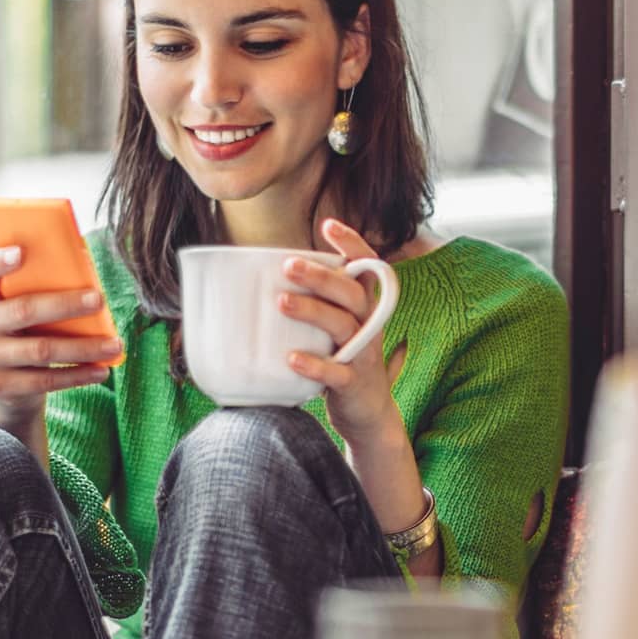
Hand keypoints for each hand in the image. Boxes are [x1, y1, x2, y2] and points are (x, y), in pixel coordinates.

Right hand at [0, 247, 122, 422]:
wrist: (7, 383)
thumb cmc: (25, 327)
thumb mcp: (22, 302)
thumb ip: (40, 282)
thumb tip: (84, 262)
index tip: (21, 252)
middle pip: (23, 310)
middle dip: (65, 305)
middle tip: (99, 300)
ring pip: (41, 350)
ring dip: (83, 347)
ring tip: (115, 344)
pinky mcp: (0, 385)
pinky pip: (45, 380)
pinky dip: (78, 375)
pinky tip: (101, 369)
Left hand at [280, 219, 399, 442]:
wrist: (368, 413)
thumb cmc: (343, 360)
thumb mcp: (339, 327)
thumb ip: (320, 302)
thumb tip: (268, 277)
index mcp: (365, 307)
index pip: (367, 268)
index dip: (352, 245)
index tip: (328, 225)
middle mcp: (369, 326)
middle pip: (353, 293)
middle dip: (322, 276)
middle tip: (289, 265)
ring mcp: (363, 355)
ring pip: (343, 326)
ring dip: (312, 311)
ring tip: (281, 302)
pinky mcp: (353, 383)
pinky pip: (337, 373)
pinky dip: (315, 365)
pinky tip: (292, 357)